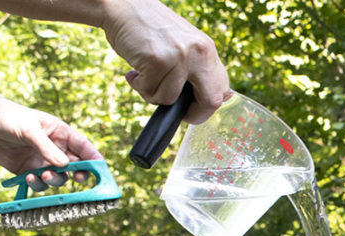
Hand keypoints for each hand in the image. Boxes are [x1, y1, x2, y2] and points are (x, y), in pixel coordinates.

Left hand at [0, 84, 101, 190]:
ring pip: (58, 177)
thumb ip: (47, 148)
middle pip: (75, 166)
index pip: (84, 147)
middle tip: (77, 178)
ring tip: (43, 175)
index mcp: (61, 134)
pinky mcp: (27, 170)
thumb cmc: (7, 116)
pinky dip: (36, 184)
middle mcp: (55, 149)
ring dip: (54, 180)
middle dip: (78, 174)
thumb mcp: (29, 129)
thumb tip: (64, 166)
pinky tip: (29, 177)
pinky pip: (38, 183)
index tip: (102, 171)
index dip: (94, 159)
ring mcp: (42, 161)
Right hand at [102, 0, 230, 123]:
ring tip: (144, 76)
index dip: (207, 106)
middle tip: (175, 111)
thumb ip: (197, 69)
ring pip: (171, 100)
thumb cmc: (150, 31)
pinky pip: (150, 91)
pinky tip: (134, 71)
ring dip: (153, 95)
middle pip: (212, 102)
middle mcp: (199, 52)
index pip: (222, 89)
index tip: (192, 108)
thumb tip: (214, 100)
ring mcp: (180, 56)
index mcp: (207, 49)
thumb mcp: (183, 45)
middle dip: (194, 115)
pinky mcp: (158, 60)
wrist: (122, 5)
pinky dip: (138, 86)